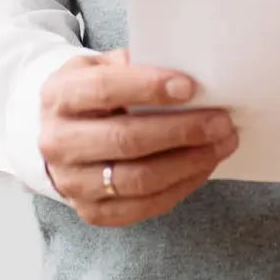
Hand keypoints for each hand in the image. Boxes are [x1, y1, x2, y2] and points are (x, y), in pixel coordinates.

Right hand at [40, 50, 236, 226]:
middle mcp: (58, 143)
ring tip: (221, 144)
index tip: (190, 87)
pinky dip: (181, 186)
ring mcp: (72, 182)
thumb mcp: (102, 67)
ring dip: (189, 162)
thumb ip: (136, 67)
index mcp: (59, 97)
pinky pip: (144, 205)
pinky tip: (203, 166)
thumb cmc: (92, 96)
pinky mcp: (92, 212)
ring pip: (138, 179)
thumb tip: (190, 75)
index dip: (148, 88)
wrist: (61, 136)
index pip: (104, 90)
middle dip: (181, 131)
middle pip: (125, 139)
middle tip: (221, 121)